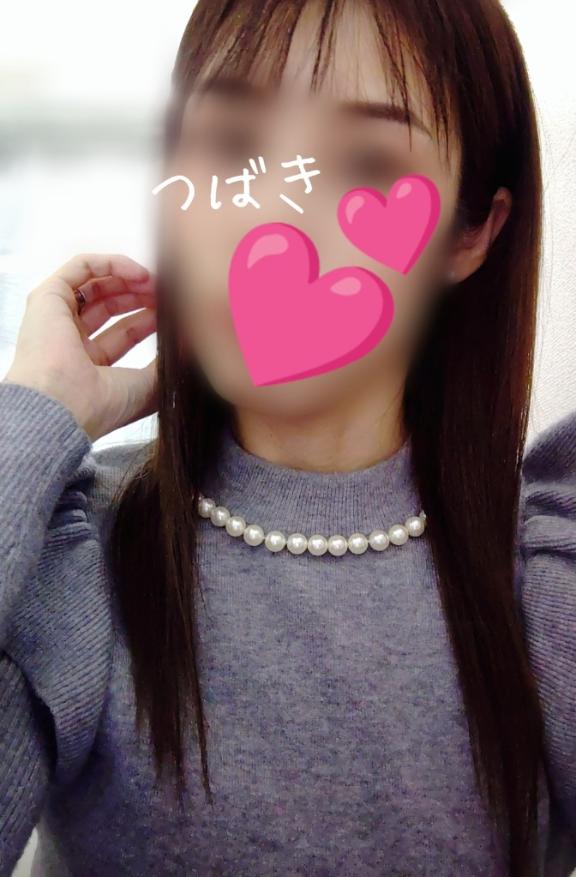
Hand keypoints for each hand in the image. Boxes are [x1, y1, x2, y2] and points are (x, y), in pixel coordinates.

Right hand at [3, 253, 157, 441]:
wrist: (66, 406)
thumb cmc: (102, 406)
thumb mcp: (149, 386)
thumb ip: (168, 362)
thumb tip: (189, 341)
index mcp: (90, 365)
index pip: (125, 332)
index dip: (150, 318)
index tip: (175, 313)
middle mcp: (71, 341)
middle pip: (111, 305)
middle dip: (142, 296)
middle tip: (168, 295)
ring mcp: (57, 318)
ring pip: (96, 284)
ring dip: (129, 279)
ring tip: (156, 283)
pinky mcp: (47, 298)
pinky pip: (81, 267)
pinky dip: (111, 263)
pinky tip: (138, 274)